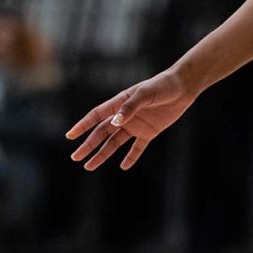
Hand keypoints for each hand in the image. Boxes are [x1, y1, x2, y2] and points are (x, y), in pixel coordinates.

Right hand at [66, 71, 195, 170]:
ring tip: (90, 166)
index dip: (83, 126)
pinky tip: (123, 166)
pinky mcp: (149, 132)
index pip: (96, 116)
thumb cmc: (162, 86)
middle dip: (88, 145)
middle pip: (102, 133)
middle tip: (76, 157)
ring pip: (115, 143)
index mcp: (119, 103)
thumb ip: (129, 108)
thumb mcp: (145, 94)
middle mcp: (124, 115)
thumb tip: (114, 123)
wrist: (183, 87)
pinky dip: (131, 157)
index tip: (70, 136)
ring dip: (103, 154)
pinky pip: (137, 148)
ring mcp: (136, 125)